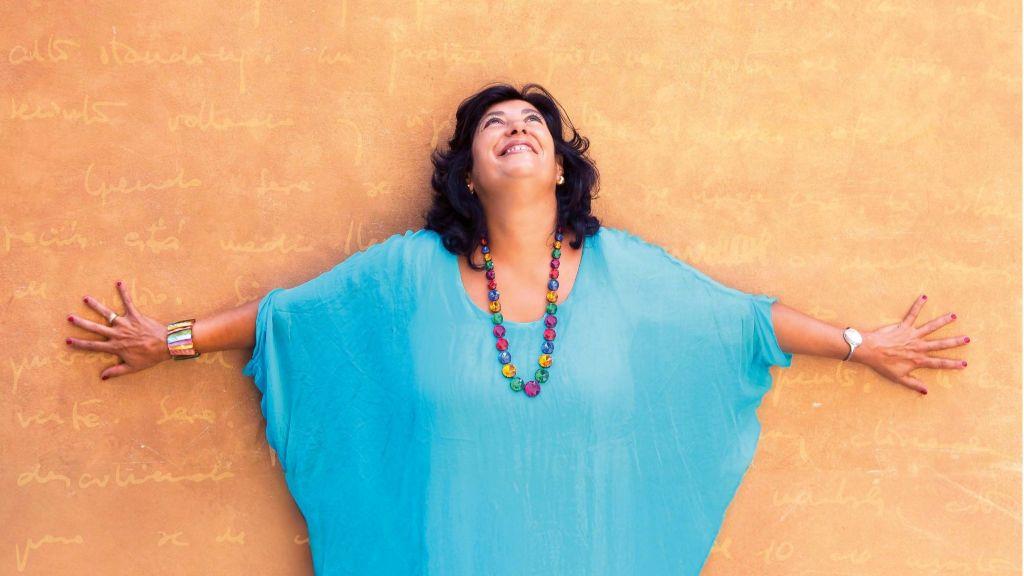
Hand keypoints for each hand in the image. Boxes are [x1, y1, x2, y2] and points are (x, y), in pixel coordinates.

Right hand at [65, 280, 171, 379]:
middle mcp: (117, 334)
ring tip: (86, 298)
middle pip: (95, 327)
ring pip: (107, 313)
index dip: (80, 344)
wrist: (166, 346)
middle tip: (69, 317)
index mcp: (115, 346)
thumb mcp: (132, 367)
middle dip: (81, 323)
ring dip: (96, 305)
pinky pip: (129, 302)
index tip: (68, 341)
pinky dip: (124, 292)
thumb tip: (102, 377)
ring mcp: (126, 323)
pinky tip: (119, 282)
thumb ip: (116, 371)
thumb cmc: (150, 357)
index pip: (93, 346)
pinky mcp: (136, 315)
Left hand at [855, 294, 969, 394]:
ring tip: (953, 315)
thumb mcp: (898, 378)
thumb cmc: (882, 365)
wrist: (869, 351)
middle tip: (967, 339)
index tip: (964, 364)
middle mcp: (918, 346)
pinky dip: (918, 305)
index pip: (938, 363)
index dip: (952, 364)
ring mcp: (911, 335)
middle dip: (954, 342)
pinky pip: (912, 314)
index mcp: (918, 360)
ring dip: (942, 321)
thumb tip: (926, 391)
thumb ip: (913, 384)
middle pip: (940, 344)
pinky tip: (924, 296)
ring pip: (930, 327)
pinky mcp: (903, 326)